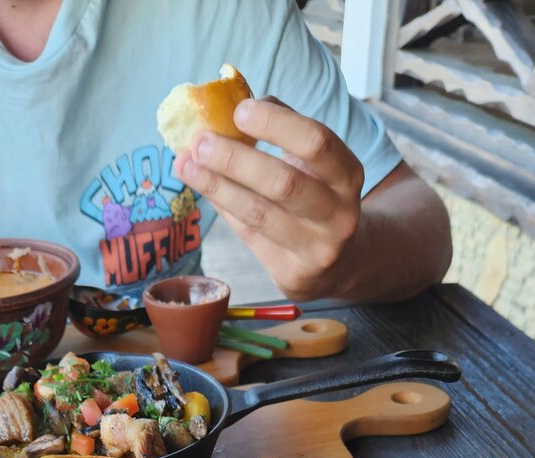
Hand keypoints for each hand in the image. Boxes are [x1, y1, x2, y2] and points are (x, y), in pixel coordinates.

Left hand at [175, 98, 363, 299]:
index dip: (275, 123)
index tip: (239, 110)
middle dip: (236, 160)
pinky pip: (248, 234)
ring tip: (186, 164)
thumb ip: (282, 131)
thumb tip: (230, 106)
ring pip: (259, 214)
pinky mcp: (292, 273)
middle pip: (283, 183)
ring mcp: (317, 248)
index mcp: (347, 175)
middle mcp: (339, 214)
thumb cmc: (317, 195)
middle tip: (200, 142)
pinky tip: (204, 187)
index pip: (316, 142)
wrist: (338, 261)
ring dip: (217, 186)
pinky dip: (223, 207)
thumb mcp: (313, 162)